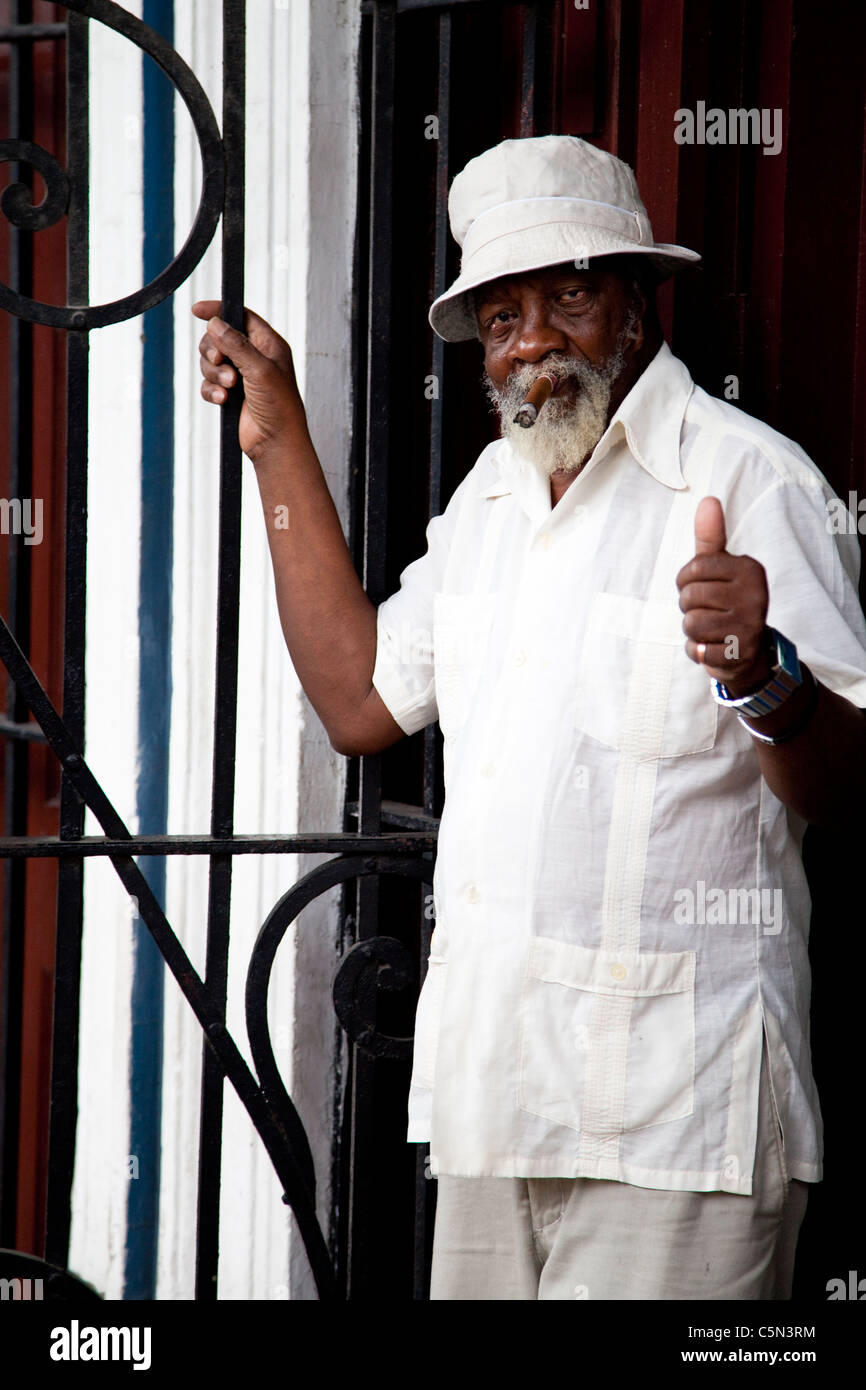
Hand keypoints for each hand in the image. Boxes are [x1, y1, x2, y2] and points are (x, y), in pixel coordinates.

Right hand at [192, 301, 303, 461]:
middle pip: (218, 338)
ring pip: (210, 362)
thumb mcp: (260, 369)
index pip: (240, 316)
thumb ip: (237, 344)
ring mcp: (241, 376)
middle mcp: (253, 357)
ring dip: (214, 373)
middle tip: (221, 362)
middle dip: (214, 351)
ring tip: (229, 387)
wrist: (275, 443)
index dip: (219, 310)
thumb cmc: (280, 407)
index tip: (197, 309)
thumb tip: (215, 322)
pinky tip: (222, 400)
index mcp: (268, 345)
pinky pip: (208, 384)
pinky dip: (211, 390)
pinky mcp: (230, 394)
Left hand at [676, 496, 771, 695]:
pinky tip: (713, 647)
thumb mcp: (721, 568)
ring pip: (691, 624)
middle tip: (707, 611)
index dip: (685, 582)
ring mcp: (749, 626)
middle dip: (689, 607)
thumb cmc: (727, 602)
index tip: (701, 588)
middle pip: (689, 597)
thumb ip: (711, 537)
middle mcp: (755, 595)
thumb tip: (708, 500)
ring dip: (692, 630)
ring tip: (711, 629)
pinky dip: (698, 651)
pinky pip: (697, 650)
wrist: (748, 651)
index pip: (692, 570)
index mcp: (750, 569)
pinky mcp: (740, 654)